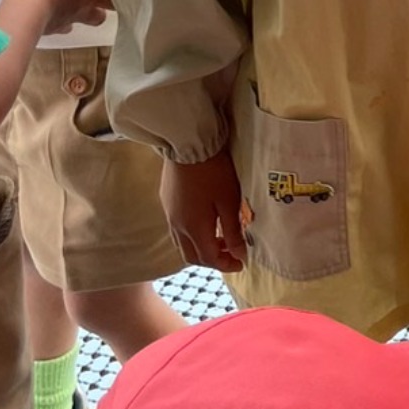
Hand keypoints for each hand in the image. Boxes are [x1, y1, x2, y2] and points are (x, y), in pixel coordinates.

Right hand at [162, 147, 247, 272]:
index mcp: (194, 228)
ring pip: (182, 244)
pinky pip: (177, 230)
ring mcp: (169, 214)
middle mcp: (177, 226)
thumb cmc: (214, 172)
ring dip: (201, 247)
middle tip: (231, 252)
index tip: (242, 263)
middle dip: (213, 260)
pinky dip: (192, 235)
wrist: (188, 144)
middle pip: (192, 256)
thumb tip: (239, 254)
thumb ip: (233, 231)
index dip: (226, 264)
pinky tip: (205, 222)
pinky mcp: (166, 202)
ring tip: (220, 237)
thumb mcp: (229, 201)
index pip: (209, 258)